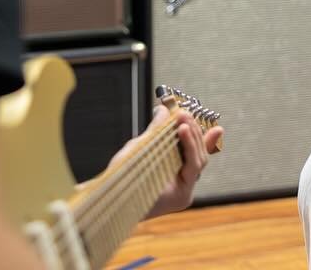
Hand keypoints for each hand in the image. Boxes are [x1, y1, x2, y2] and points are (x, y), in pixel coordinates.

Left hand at [109, 105, 223, 218]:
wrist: (110, 199)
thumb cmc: (121, 178)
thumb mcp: (140, 148)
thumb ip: (156, 131)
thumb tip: (163, 110)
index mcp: (173, 171)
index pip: (193, 151)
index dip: (200, 135)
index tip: (198, 115)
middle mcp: (181, 182)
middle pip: (199, 153)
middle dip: (195, 130)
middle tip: (185, 112)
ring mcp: (183, 190)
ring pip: (200, 159)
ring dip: (194, 136)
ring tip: (184, 118)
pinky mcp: (182, 197)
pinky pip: (193, 168)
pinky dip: (190, 147)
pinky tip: (183, 130)